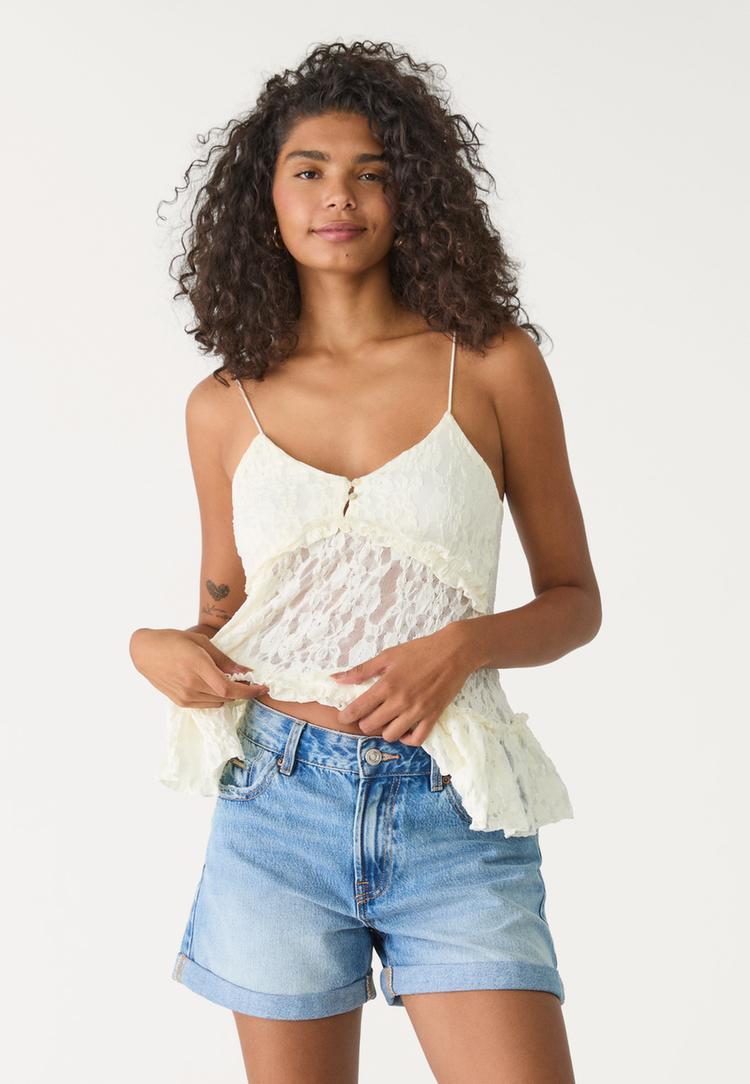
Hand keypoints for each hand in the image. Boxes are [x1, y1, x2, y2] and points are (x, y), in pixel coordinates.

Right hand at [129, 628, 268, 708]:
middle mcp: (191, 685)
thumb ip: (224, 659)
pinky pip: (207, 704)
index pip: (230, 688)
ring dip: (229, 693)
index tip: (263, 687)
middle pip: (227, 696)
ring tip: (227, 679)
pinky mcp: (180, 702)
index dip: (249, 691)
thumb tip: (245, 671)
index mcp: (198, 666)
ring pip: (219, 701)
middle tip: (246, 678)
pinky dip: (216, 697)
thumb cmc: (173, 641)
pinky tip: (212, 684)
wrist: (145, 652)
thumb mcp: (201, 642)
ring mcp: (185, 696)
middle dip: (242, 689)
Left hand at [329, 625, 473, 745]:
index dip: (345, 716)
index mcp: (386, 684)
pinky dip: (407, 739)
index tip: (343, 716)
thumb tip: (336, 679)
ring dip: (384, 731)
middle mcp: (400, 701)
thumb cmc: (420, 651)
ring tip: (386, 720)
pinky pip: (416, 740)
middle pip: (371, 726)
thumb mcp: (388, 655)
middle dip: (364, 722)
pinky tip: (404, 729)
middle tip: (368, 714)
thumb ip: (361, 670)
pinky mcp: (433, 716)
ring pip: (391, 736)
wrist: (454, 652)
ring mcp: (418, 711)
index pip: (357, 709)